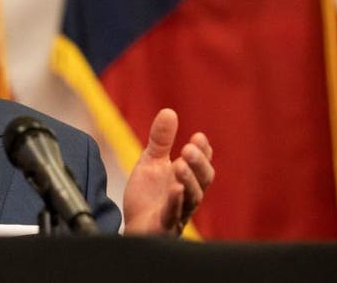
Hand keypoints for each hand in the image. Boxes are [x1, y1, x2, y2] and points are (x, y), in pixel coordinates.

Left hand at [123, 108, 213, 235]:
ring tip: (180, 164)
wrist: (133, 225)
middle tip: (189, 147)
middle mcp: (188, 196)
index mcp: (187, 179)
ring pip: (191, 198)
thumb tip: (169, 111)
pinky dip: (175, 202)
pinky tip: (174, 189)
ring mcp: (179, 212)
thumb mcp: (151, 162)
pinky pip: (173, 215)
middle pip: (202, 181)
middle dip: (198, 164)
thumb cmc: (148, 196)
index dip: (203, 152)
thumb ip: (161, 140)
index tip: (198, 137)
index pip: (201, 164)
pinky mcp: (165, 226)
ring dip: (188, 180)